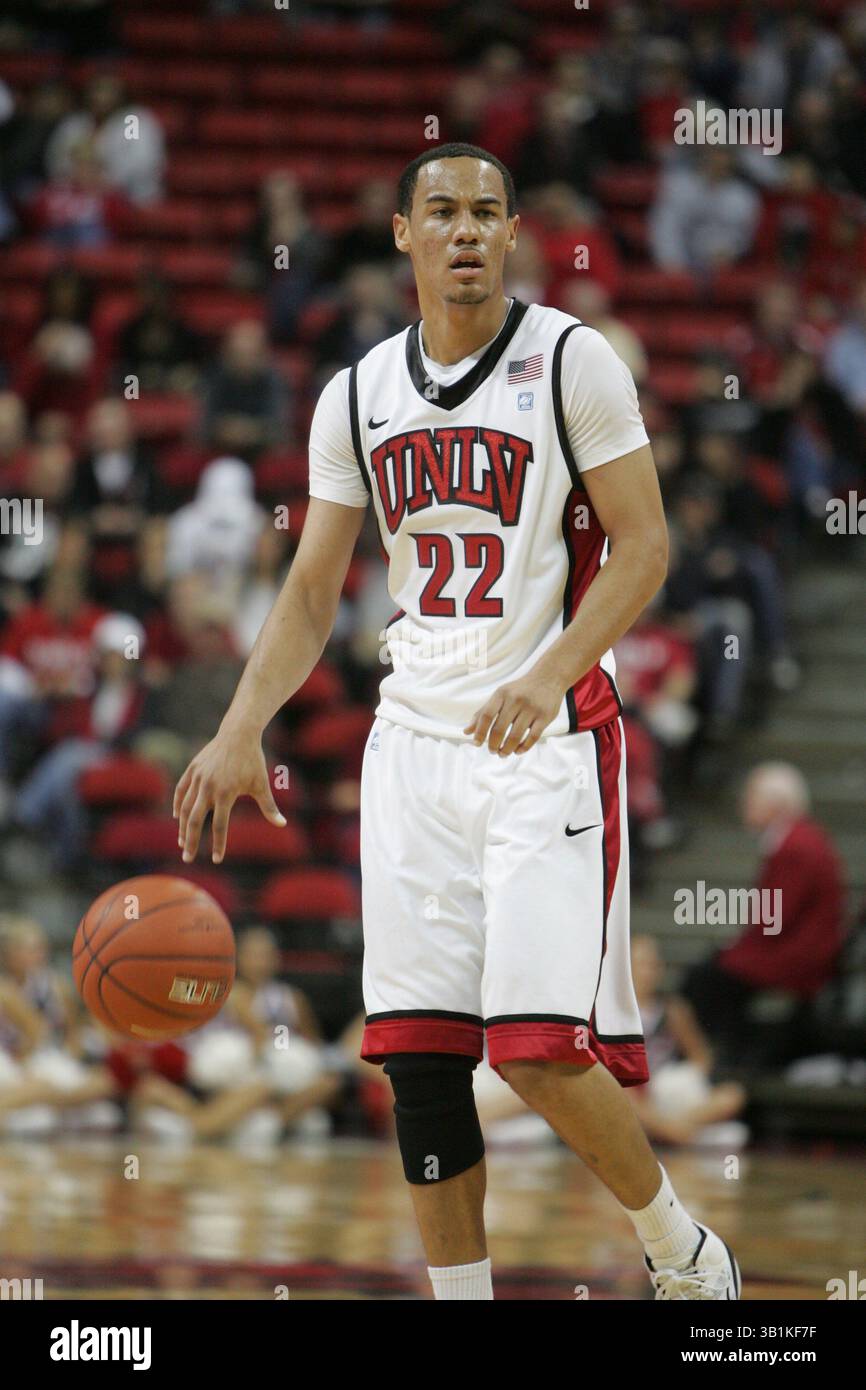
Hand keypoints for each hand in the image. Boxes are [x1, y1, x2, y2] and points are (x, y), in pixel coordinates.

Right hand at [173, 721, 285, 863]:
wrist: (238, 734)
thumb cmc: (252, 761)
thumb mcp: (261, 784)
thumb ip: (269, 807)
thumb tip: (283, 824)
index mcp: (226, 793)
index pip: (220, 825)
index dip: (219, 844)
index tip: (217, 860)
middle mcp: (208, 787)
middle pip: (195, 820)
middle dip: (191, 841)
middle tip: (188, 858)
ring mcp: (198, 778)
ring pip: (186, 807)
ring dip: (183, 827)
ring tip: (182, 842)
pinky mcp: (192, 770)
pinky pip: (181, 791)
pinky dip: (179, 804)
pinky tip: (178, 817)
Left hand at [464, 670, 564, 755]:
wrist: (548, 678)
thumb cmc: (519, 690)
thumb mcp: (500, 695)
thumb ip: (483, 712)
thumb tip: (467, 732)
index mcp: (502, 694)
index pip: (487, 715)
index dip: (480, 732)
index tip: (477, 744)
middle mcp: (516, 700)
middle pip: (499, 729)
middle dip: (493, 745)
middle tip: (492, 751)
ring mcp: (531, 708)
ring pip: (515, 736)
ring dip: (507, 749)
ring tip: (503, 753)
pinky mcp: (545, 716)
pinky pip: (533, 737)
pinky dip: (523, 748)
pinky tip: (517, 751)